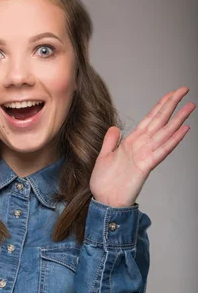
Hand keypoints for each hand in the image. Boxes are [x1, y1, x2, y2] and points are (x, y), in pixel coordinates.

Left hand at [90, 87, 194, 206]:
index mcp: (131, 142)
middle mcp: (141, 147)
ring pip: (164, 133)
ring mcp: (145, 155)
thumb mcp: (103, 157)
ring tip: (190, 107)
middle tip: (185, 90)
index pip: (149, 120)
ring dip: (177, 120)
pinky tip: (183, 130)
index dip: (160, 106)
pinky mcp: (146, 166)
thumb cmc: (104, 183)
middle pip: (160, 122)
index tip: (171, 93)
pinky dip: (172, 141)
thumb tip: (115, 128)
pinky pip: (161, 151)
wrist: (104, 201)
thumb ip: (110, 142)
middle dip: (172, 105)